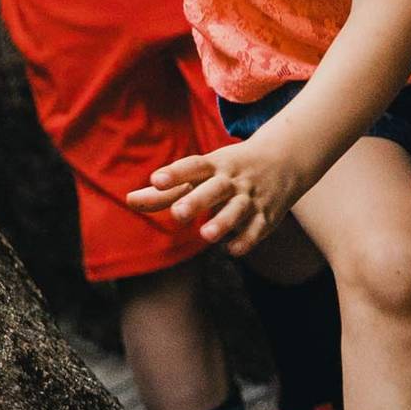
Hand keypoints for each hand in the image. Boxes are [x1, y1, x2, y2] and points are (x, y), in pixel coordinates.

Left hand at [126, 137, 310, 257]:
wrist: (282, 159)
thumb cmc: (226, 169)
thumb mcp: (199, 174)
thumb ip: (165, 191)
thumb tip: (128, 201)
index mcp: (213, 165)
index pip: (192, 166)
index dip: (174, 173)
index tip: (155, 180)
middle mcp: (231, 179)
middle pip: (215, 188)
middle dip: (197, 201)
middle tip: (177, 214)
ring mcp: (250, 197)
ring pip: (238, 209)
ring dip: (223, 222)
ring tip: (205, 235)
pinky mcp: (267, 215)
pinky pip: (258, 228)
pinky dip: (246, 239)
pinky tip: (230, 250)